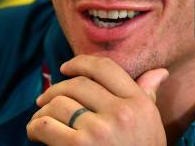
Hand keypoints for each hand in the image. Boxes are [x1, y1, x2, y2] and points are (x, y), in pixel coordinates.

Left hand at [26, 54, 168, 144]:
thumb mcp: (151, 123)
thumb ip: (148, 94)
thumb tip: (159, 72)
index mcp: (138, 102)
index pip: (105, 68)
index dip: (80, 62)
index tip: (66, 68)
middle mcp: (121, 113)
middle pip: (78, 84)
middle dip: (55, 88)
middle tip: (45, 97)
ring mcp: (99, 130)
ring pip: (58, 103)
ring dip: (43, 109)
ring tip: (40, 118)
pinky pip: (46, 125)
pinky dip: (35, 126)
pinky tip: (36, 132)